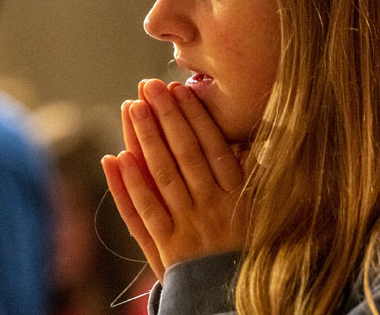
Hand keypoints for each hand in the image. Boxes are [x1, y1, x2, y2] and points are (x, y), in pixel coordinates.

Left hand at [102, 79, 246, 281]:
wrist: (232, 301)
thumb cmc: (248, 252)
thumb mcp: (261, 213)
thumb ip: (252, 177)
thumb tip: (247, 139)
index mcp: (239, 197)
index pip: (214, 147)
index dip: (196, 117)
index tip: (182, 89)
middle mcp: (212, 209)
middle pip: (185, 154)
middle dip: (167, 117)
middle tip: (150, 85)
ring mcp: (188, 228)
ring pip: (163, 176)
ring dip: (146, 140)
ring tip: (131, 107)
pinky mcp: (166, 249)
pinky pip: (144, 213)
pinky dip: (129, 185)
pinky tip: (117, 158)